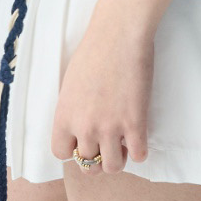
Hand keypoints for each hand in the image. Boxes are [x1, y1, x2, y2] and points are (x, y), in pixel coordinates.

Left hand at [50, 8, 153, 173]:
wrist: (118, 33)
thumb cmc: (94, 49)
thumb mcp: (70, 82)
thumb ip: (72, 109)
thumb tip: (79, 126)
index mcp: (64, 115)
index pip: (61, 153)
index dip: (74, 150)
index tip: (84, 141)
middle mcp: (84, 126)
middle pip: (88, 165)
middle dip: (98, 157)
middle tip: (107, 144)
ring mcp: (110, 127)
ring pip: (113, 167)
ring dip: (118, 158)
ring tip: (123, 142)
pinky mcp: (135, 123)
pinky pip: (138, 155)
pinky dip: (139, 150)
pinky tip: (139, 137)